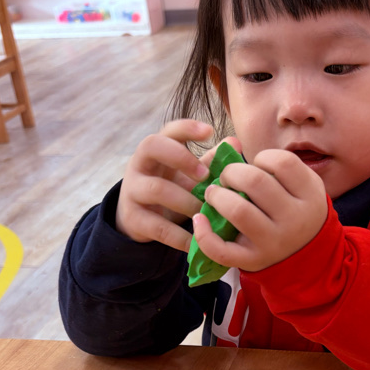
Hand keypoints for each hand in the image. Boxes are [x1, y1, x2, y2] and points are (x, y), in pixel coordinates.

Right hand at [116, 120, 214, 250]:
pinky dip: (181, 236)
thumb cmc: (172, 188)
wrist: (139, 220)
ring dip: (186, 201)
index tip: (210, 132)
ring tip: (206, 212)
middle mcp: (140, 164)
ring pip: (157, 189)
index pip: (168, 129)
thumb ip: (211, 160)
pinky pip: (158, 226)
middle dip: (182, 157)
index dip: (187, 127)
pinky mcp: (133, 218)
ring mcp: (133, 190)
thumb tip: (235, 143)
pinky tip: (198, 242)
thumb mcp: (188, 174)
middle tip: (206, 175)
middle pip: (152, 146)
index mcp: (157, 149)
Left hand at [192, 148, 327, 271]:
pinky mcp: (253, 261)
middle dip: (231, 172)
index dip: (263, 158)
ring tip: (214, 194)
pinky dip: (204, 234)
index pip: (283, 162)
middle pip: (255, 181)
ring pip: (238, 210)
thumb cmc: (296, 212)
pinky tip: (199, 219)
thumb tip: (230, 144)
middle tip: (227, 177)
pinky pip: (222, 250)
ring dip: (217, 196)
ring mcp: (273, 242)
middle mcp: (294, 219)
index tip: (257, 166)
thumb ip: (275, 165)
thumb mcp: (301, 187)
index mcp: (310, 195)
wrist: (307, 258)